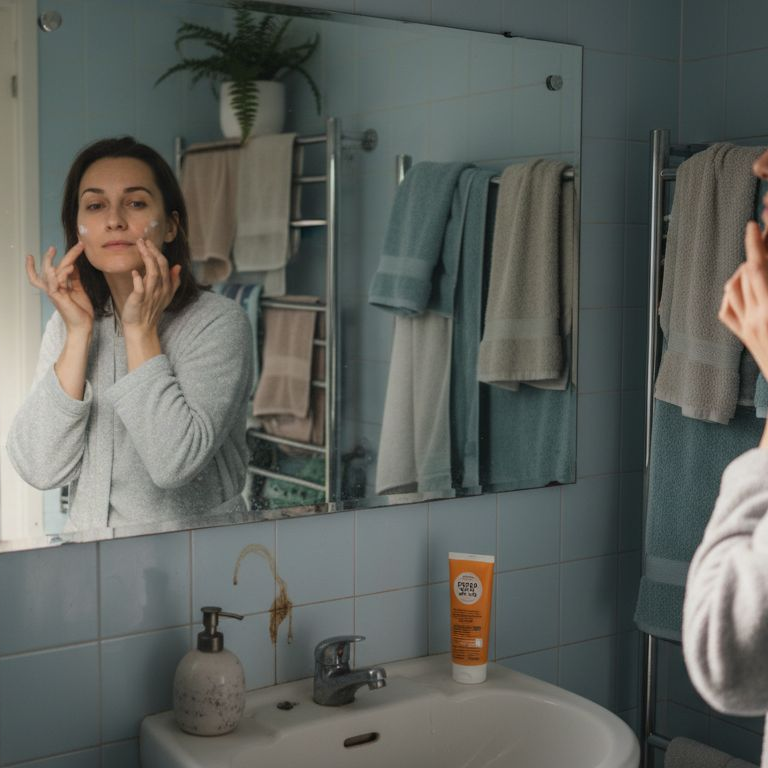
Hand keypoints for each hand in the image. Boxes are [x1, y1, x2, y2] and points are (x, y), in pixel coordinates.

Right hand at [25, 242, 92, 333]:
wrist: (83, 325)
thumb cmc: (81, 309)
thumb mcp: (78, 289)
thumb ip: (74, 278)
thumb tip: (72, 265)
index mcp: (57, 286)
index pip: (48, 271)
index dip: (45, 261)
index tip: (50, 248)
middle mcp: (53, 289)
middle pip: (48, 269)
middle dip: (49, 258)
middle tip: (53, 247)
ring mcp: (55, 293)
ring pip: (50, 274)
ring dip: (58, 263)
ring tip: (67, 256)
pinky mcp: (59, 298)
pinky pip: (55, 284)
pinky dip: (60, 274)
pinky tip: (69, 268)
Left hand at [121, 238, 181, 332]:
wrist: (141, 327)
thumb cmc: (150, 310)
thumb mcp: (165, 295)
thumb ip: (173, 281)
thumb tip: (178, 266)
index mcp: (166, 287)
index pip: (164, 265)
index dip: (157, 252)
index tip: (148, 242)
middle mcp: (160, 289)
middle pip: (159, 266)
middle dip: (152, 251)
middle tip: (143, 240)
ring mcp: (151, 295)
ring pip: (152, 273)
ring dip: (147, 259)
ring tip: (140, 247)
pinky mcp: (139, 300)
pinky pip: (140, 289)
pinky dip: (138, 280)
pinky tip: (134, 272)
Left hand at [719, 220, 767, 376]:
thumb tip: (765, 267)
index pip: (758, 268)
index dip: (755, 244)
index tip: (754, 225)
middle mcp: (756, 317)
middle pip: (747, 274)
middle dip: (756, 253)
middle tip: (766, 238)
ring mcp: (746, 328)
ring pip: (733, 289)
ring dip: (744, 271)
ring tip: (758, 261)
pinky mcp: (743, 337)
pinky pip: (727, 310)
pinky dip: (732, 294)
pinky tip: (741, 288)